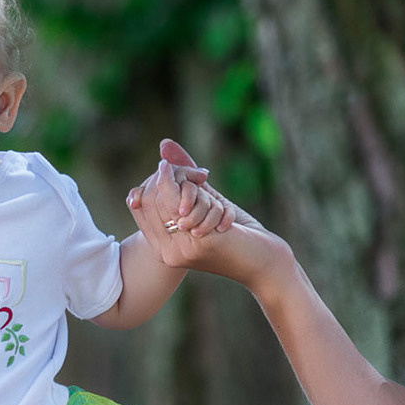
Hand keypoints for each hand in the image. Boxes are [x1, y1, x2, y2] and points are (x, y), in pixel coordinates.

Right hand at [127, 138, 292, 289]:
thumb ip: (184, 178)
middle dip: (175, 177)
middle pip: (150, 197)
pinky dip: (208, 199)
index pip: (138, 203)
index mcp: (162, 246)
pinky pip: (191, 203)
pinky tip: (225, 210)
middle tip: (201, 177)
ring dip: (196, 190)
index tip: (184, 175)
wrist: (266, 262)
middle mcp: (165, 252)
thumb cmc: (238, 233)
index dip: (156, 180)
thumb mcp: (207, 202)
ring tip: (217, 203)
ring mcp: (180, 249)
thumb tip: (164, 143)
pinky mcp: (198, 243)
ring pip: (170, 198)